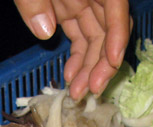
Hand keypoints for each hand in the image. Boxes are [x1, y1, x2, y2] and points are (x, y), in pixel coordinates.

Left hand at [14, 0, 130, 99]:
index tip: (112, 62)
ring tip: (77, 92)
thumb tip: (47, 31)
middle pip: (109, 27)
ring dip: (89, 66)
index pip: (116, 7)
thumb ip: (34, 0)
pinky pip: (79, 33)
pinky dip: (77, 55)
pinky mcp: (67, 6)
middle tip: (88, 90)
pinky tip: (69, 75)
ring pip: (95, 36)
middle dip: (102, 62)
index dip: (118, 36)